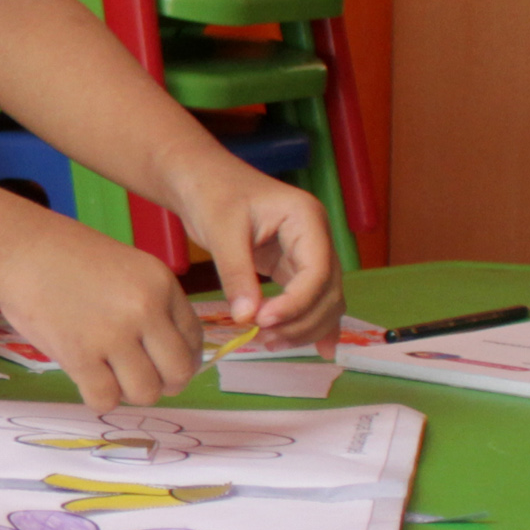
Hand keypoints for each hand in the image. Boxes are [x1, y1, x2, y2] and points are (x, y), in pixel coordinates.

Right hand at [0, 209, 208, 410]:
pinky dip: (98, 397)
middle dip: (163, 383)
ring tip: (109, 375)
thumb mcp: (127, 268)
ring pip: (145, 393)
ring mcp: (113, 334)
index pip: (194, 340)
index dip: (182, 360)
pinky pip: (105, 399)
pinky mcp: (80, 355)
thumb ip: (152, 305)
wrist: (18, 248)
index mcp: (162, 283)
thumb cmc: (66, 255)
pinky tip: (87, 379)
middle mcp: (145, 310)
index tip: (163, 365)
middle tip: (138, 376)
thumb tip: (166, 356)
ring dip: (128, 392)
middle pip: (178, 373)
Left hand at [173, 159, 344, 350]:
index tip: (264, 322)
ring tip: (269, 343)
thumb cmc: (211, 192)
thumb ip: (236, 274)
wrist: (202, 179)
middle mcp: (316, 236)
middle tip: (264, 339)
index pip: (317, 270)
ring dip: (304, 327)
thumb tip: (247, 318)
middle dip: (301, 321)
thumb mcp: (221, 231)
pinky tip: (319, 350)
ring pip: (323, 300)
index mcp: (306, 218)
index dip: (297, 303)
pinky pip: (309, 299)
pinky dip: (310, 323)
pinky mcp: (292, 267)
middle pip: (327, 291)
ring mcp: (308, 252)